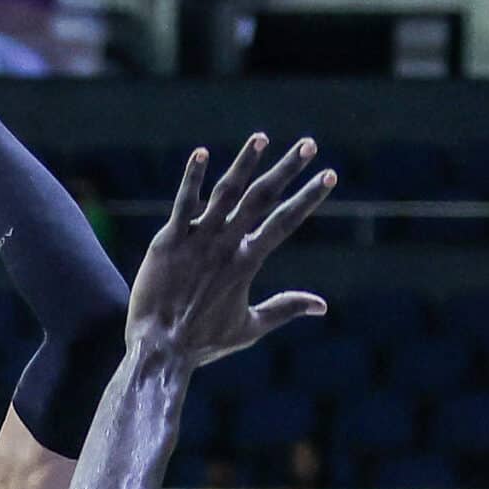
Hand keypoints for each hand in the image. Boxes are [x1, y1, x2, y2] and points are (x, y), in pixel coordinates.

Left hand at [126, 134, 336, 366]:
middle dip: (287, 169)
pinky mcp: (168, 241)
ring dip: (245, 164)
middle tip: (309, 144)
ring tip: (262, 138)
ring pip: (225, 194)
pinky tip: (201, 153)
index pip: (285, 222)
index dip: (308, 197)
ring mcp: (196, 241)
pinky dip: (192, 178)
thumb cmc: (203, 342)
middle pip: (262, 199)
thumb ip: (285, 308)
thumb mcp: (251, 328)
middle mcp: (226, 246)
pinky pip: (182, 204)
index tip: (329, 174)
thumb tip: (322, 306)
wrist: (159, 350)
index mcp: (248, 263)